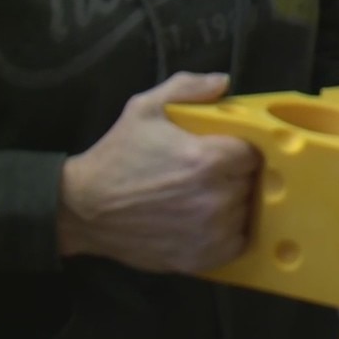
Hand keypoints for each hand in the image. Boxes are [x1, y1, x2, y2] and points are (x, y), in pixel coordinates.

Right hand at [59, 72, 260, 271]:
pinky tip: (206, 222)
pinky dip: (228, 233)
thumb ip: (186, 89)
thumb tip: (223, 81)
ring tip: (204, 198)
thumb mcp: (144, 109)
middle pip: (252, 183)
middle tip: (211, 175)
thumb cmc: (117, 156)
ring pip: (246, 213)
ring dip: (233, 205)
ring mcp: (213, 231)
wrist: (84, 208)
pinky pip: (237, 242)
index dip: (240, 151)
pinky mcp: (205, 257)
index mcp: (209, 159)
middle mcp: (217, 197)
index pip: (253, 153)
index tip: (226, 152)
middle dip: (236, 177)